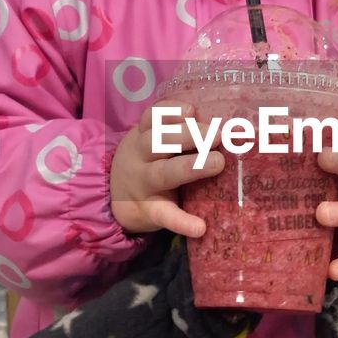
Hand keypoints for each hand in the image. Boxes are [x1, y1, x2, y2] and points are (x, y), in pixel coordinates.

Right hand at [110, 102, 223, 237]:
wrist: (116, 198)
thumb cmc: (148, 161)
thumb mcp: (151, 141)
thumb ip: (176, 130)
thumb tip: (222, 120)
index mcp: (143, 135)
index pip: (153, 117)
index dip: (171, 112)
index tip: (192, 111)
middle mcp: (141, 157)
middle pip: (159, 141)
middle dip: (188, 135)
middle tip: (217, 135)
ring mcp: (145, 185)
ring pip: (164, 173)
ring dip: (192, 166)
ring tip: (218, 163)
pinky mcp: (150, 211)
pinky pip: (166, 216)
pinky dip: (182, 222)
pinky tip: (200, 227)